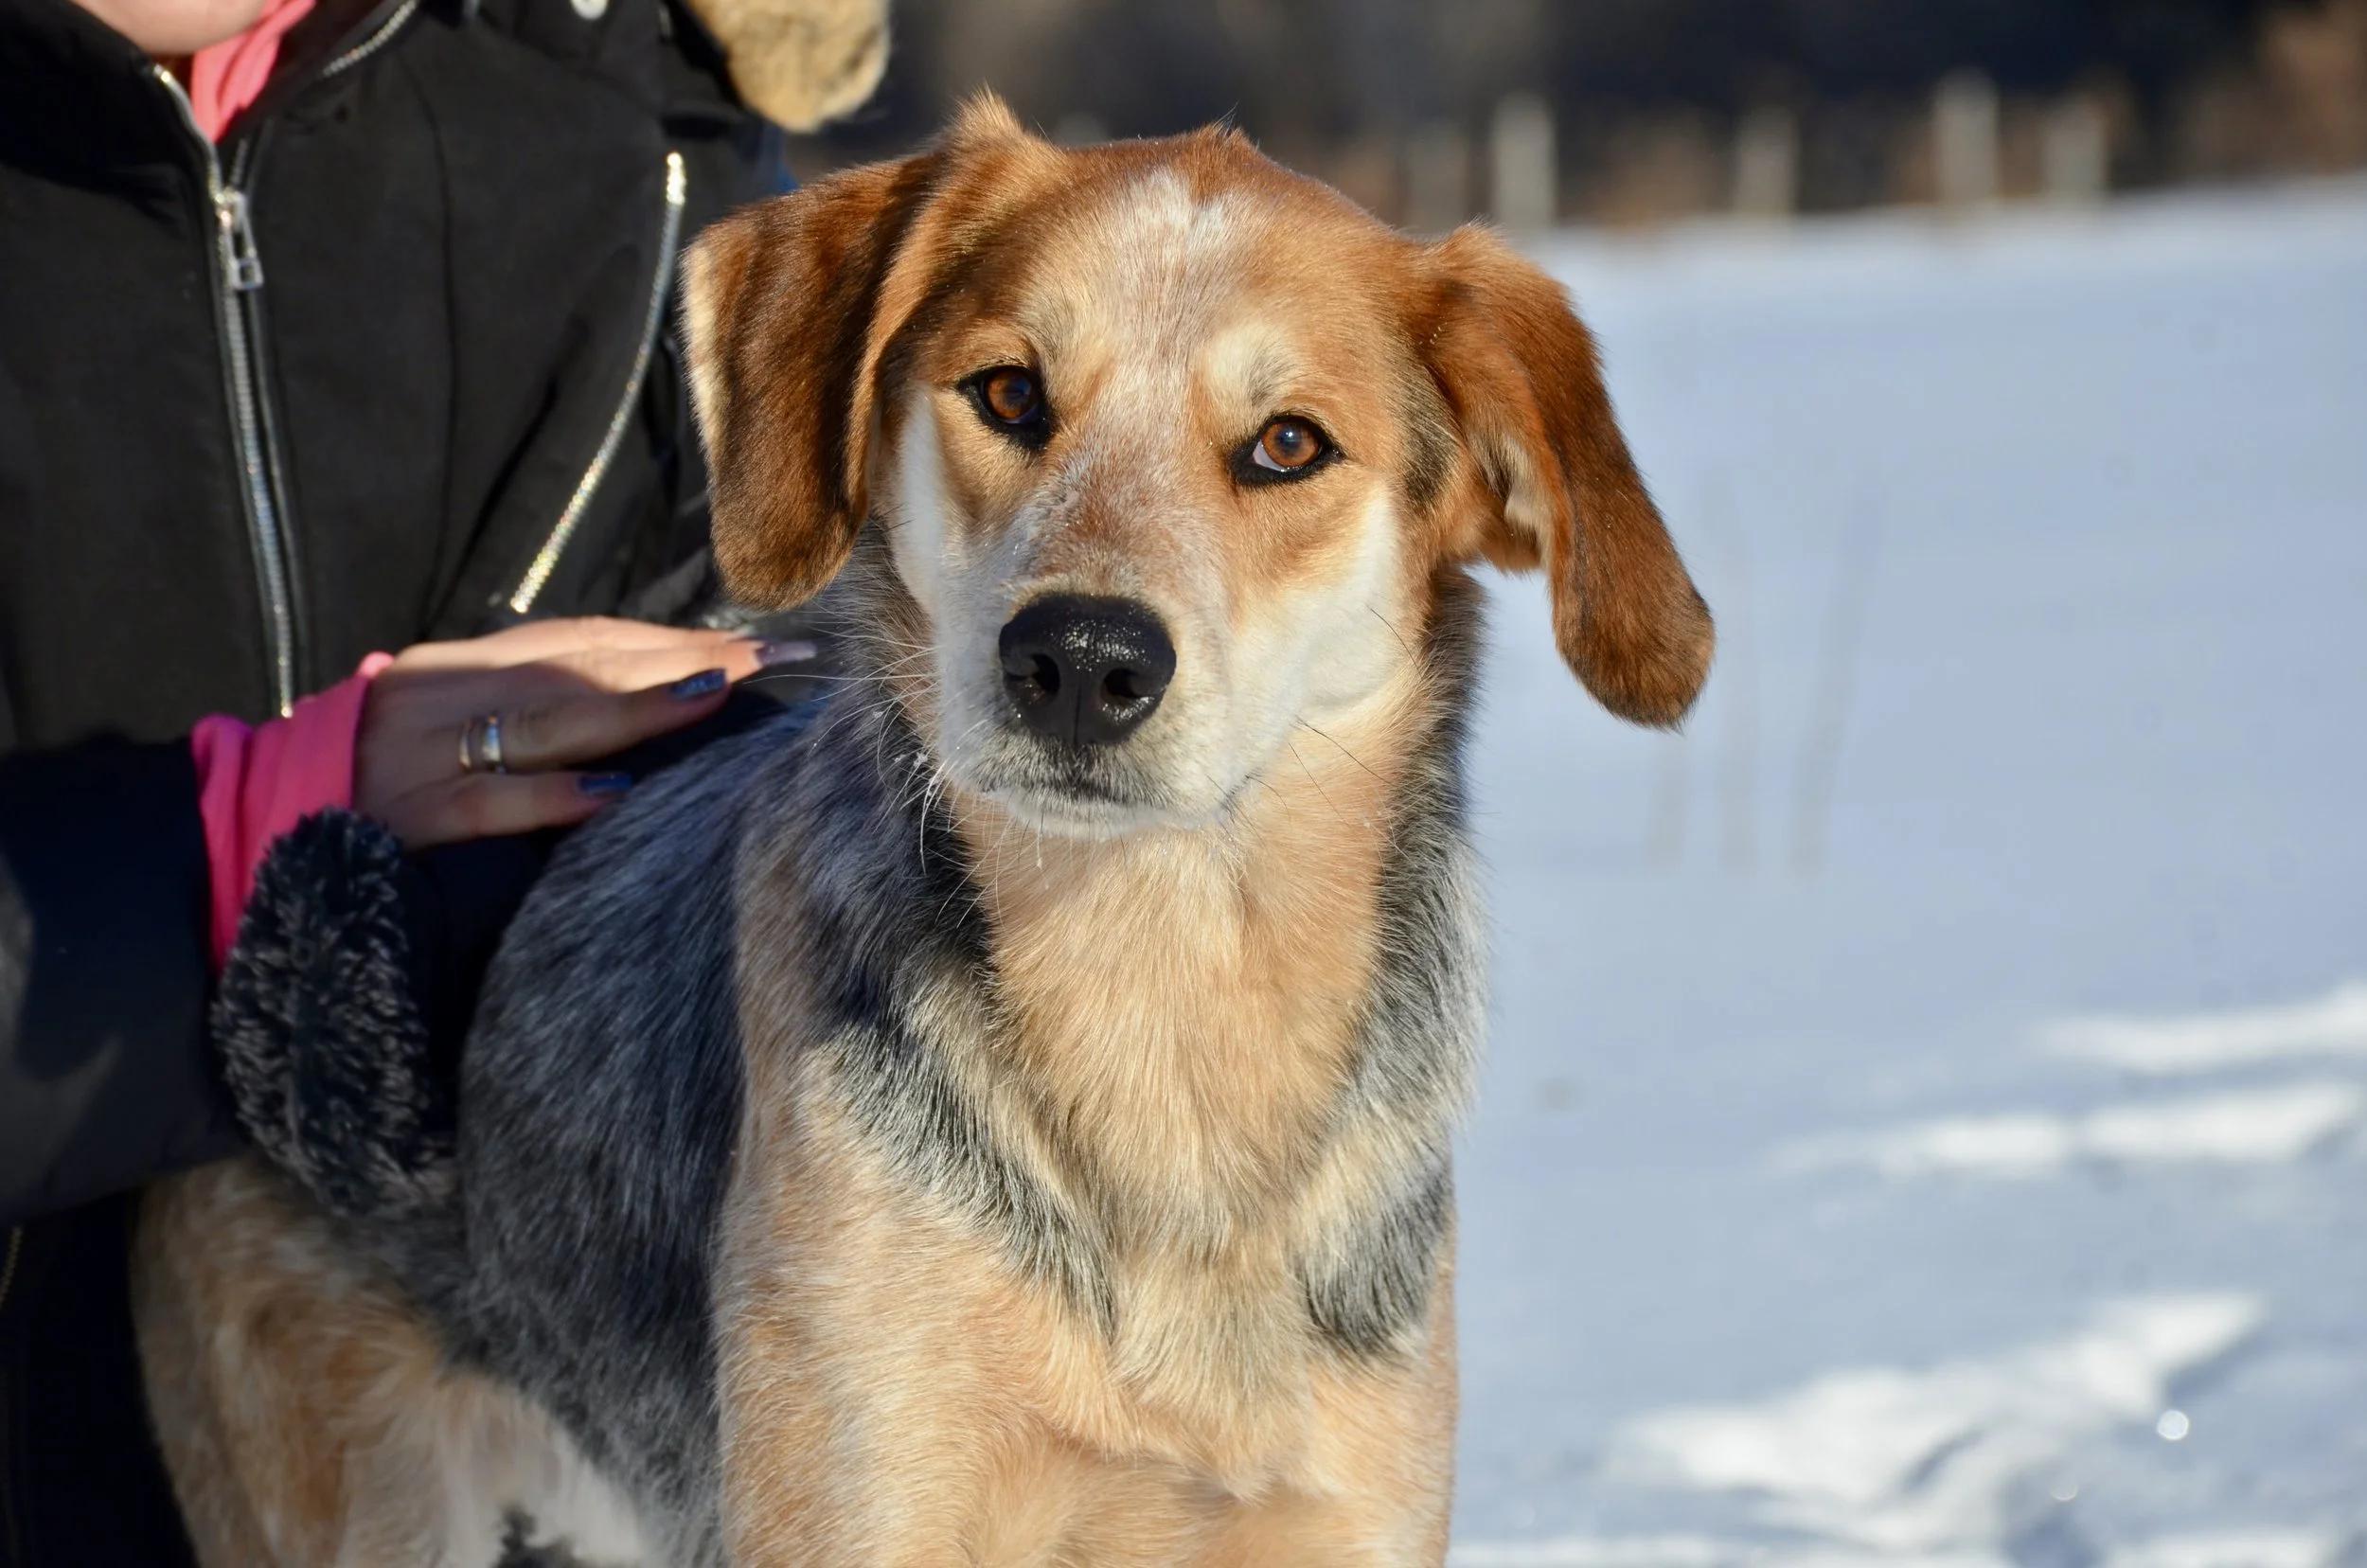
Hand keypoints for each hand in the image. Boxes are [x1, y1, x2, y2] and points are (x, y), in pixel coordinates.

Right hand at [353, 618, 806, 847]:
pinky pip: (492, 803)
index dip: (670, 637)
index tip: (753, 643)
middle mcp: (448, 694)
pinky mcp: (412, 819)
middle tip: (771, 660)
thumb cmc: (370, 777)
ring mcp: (428, 753)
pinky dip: (555, 797)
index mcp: (462, 665)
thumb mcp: (444, 719)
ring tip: (714, 695)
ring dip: (637, 707)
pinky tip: (614, 795)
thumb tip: (639, 694)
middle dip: (681, 660)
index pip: (585, 638)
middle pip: (583, 665)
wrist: (253, 825)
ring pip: (549, 720)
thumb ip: (524, 705)